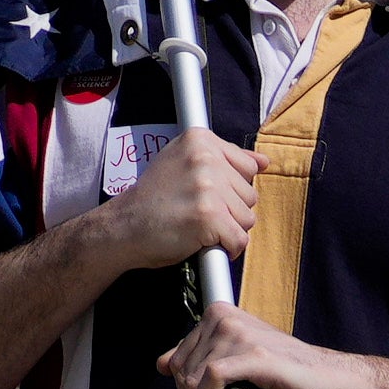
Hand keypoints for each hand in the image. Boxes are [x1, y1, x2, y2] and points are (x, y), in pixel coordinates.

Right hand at [97, 129, 256, 274]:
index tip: (204, 195)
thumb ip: (225, 159)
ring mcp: (207, 186)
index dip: (229, 188)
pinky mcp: (208, 216)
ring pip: (247, 218)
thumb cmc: (153, 199)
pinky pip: (239, 240)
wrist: (123, 227)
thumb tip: (265, 162)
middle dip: (229, 210)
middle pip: (250, 194)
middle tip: (195, 212)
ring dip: (227, 229)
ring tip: (196, 226)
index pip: (247, 167)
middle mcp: (205, 158)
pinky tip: (203, 243)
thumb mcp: (183, 162)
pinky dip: (226, 249)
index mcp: (200, 139)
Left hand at [160, 300, 371, 388]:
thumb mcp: (236, 354)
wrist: (327, 378)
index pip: (177, 358)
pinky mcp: (254, 355)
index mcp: (218, 313)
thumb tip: (161, 363)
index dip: (186, 388)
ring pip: (194, 377)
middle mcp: (225, 318)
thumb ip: (200, 355)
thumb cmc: (282, 370)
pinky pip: (211, 379)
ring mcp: (240, 334)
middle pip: (182, 370)